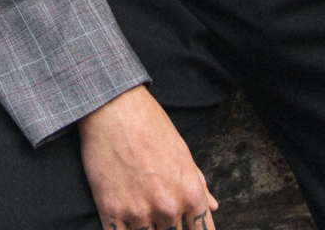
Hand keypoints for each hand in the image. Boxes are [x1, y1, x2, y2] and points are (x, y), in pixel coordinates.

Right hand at [78, 87, 216, 229]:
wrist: (113, 108)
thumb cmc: (150, 125)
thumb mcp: (182, 152)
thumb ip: (199, 183)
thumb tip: (213, 205)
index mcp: (191, 193)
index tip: (187, 228)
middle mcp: (168, 207)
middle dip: (167, 227)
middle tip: (157, 207)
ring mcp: (139, 211)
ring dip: (145, 228)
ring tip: (140, 211)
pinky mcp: (111, 210)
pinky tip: (124, 223)